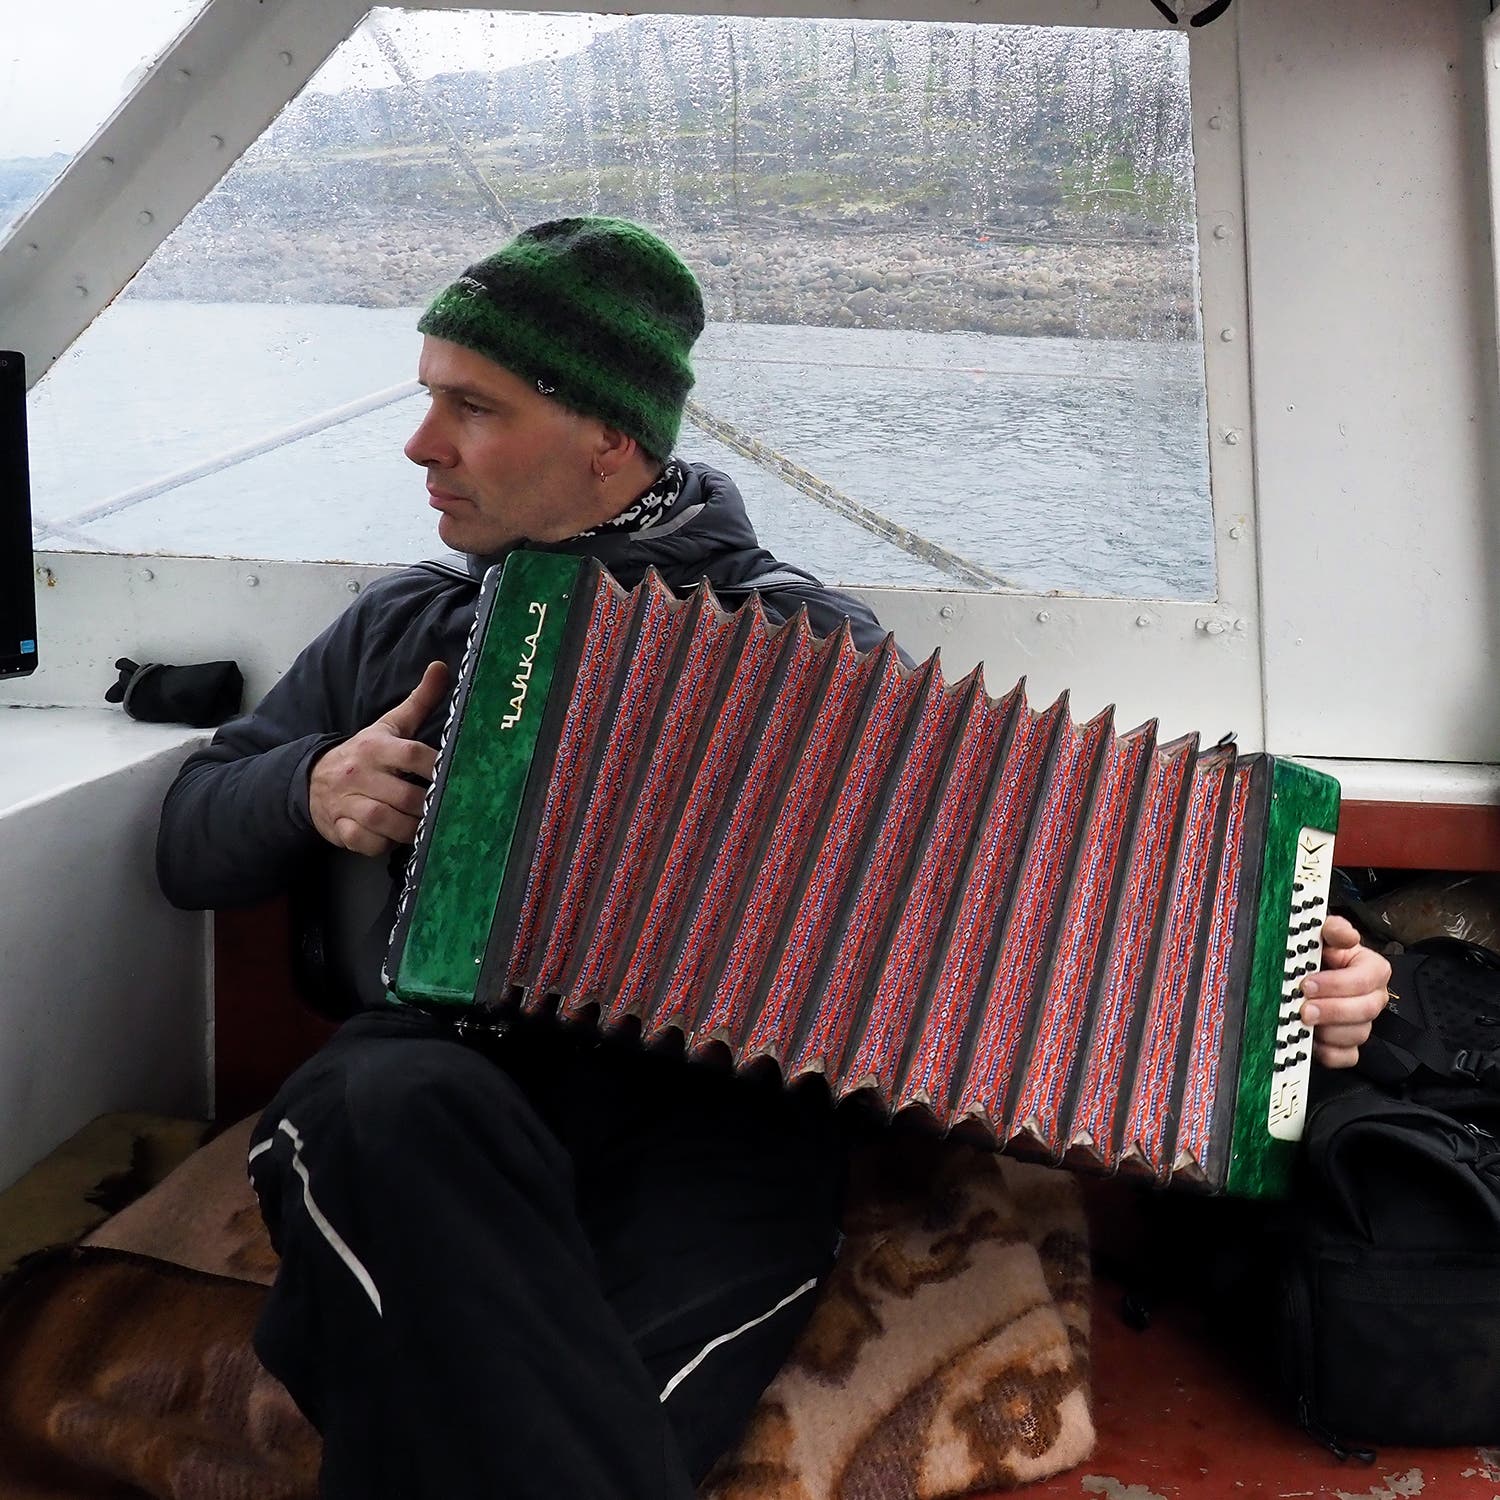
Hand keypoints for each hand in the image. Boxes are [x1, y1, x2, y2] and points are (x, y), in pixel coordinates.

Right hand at [308, 661, 449, 856]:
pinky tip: (393, 837)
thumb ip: (419, 701)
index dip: (437, 767)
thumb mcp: (389, 725)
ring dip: (409, 828)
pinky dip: (383, 844)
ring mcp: (347, 802)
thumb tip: (441, 667)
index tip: (453, 776)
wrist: (312, 779)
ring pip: (384, 821)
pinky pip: (365, 842)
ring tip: (423, 825)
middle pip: (403, 796)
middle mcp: (359, 773)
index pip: (412, 754)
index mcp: (376, 746)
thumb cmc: (364, 753)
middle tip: (441, 809)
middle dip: (426, 807)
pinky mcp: (339, 827)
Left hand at [1300, 914, 1390, 1068]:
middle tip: (1304, 1009)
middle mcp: (1374, 998)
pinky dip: (1329, 1052)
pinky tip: (1313, 1041)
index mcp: (1373, 969)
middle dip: (1331, 1010)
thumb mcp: (1327, 936)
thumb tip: (1343, 933)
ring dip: (1328, 1031)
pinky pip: (1347, 1056)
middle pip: (1364, 1010)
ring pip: (1357, 1034)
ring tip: (1305, 1022)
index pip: (1365, 979)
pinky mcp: (1351, 1045)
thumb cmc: (1321, 956)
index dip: (1336, 984)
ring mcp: (1364, 1023)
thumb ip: (1335, 929)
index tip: (1307, 983)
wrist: (1311, 975)